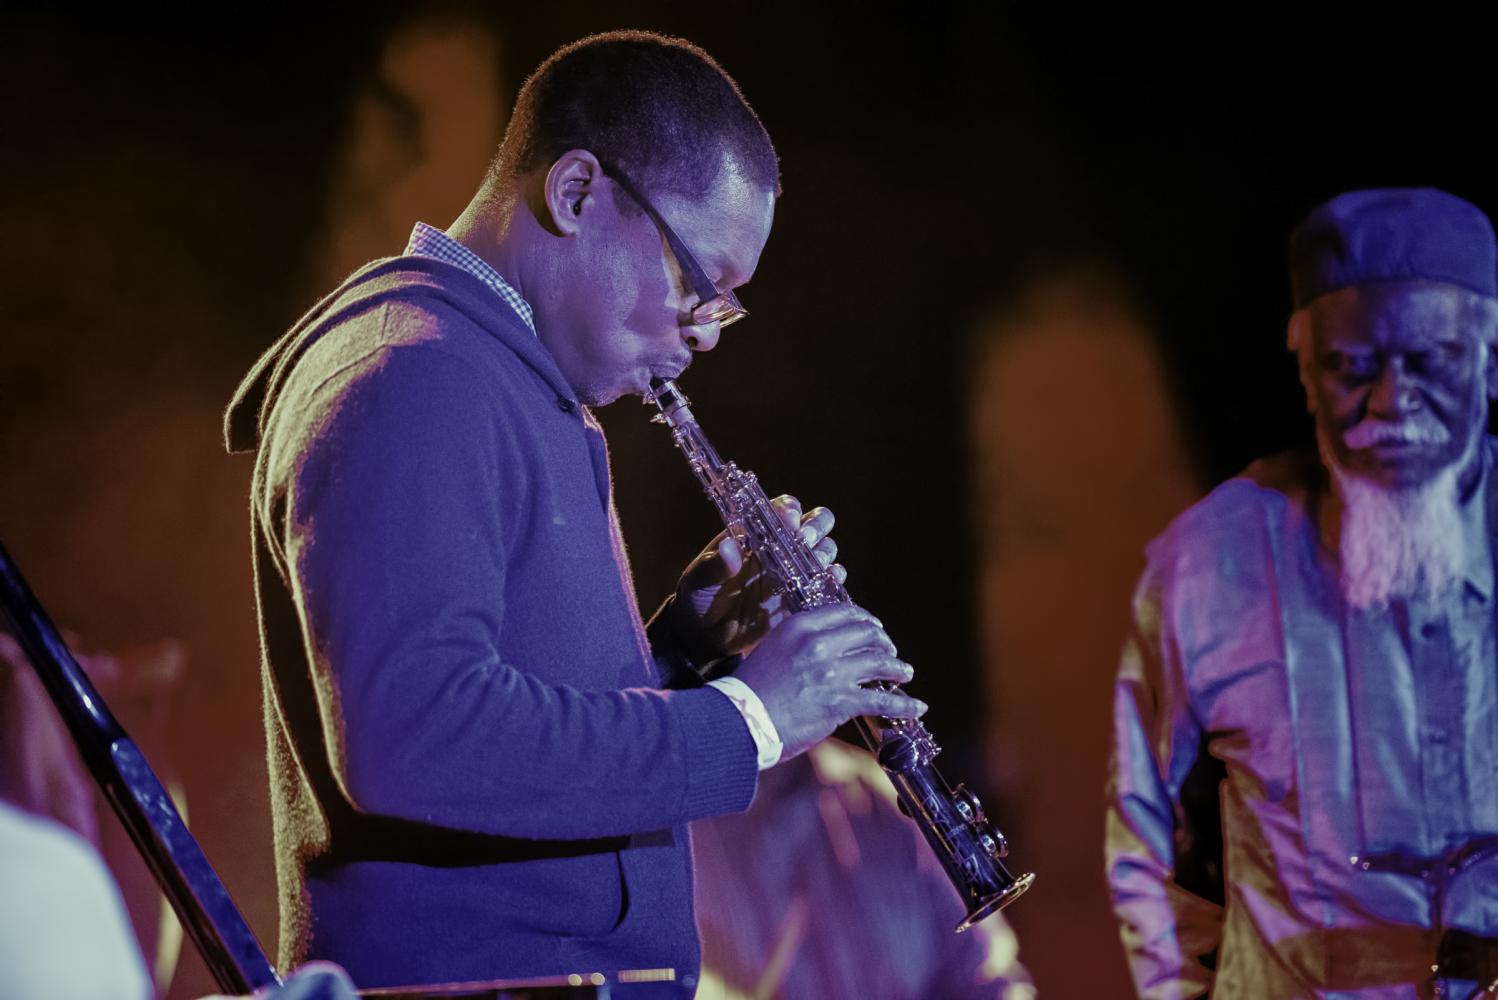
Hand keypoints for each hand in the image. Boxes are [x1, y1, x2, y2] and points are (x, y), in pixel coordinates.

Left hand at [668, 495, 845, 661]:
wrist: (705, 638)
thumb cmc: (698, 599)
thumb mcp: (698, 581)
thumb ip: (713, 565)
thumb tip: (729, 548)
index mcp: (754, 534)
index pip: (782, 508)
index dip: (789, 509)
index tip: (788, 519)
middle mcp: (779, 548)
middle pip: (814, 522)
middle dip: (816, 526)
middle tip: (804, 540)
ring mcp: (793, 572)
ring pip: (824, 549)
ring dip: (824, 552)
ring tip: (816, 563)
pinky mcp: (801, 598)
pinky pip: (827, 583)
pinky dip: (833, 578)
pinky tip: (829, 580)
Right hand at [734, 603, 925, 760]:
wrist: (740, 721)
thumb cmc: (750, 690)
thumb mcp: (771, 649)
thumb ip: (798, 640)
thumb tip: (821, 642)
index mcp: (800, 626)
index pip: (845, 613)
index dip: (866, 621)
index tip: (874, 630)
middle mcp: (819, 643)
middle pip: (867, 633)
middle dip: (884, 643)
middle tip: (890, 652)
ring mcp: (832, 672)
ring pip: (879, 662)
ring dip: (898, 667)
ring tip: (905, 673)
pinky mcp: (840, 701)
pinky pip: (882, 701)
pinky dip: (904, 705)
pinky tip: (916, 707)